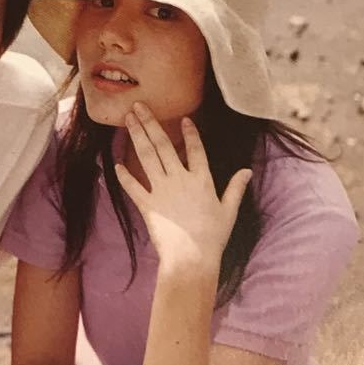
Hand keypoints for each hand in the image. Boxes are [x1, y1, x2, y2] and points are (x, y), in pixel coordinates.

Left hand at [115, 104, 251, 271]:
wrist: (191, 258)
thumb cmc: (213, 237)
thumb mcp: (229, 211)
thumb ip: (236, 188)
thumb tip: (247, 171)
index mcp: (202, 180)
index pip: (196, 150)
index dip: (191, 134)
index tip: (183, 118)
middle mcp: (180, 180)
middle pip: (163, 145)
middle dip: (150, 123)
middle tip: (138, 106)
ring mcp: (162, 191)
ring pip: (146, 157)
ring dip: (136, 136)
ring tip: (128, 120)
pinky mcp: (148, 206)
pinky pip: (133, 187)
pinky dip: (124, 176)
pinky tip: (115, 164)